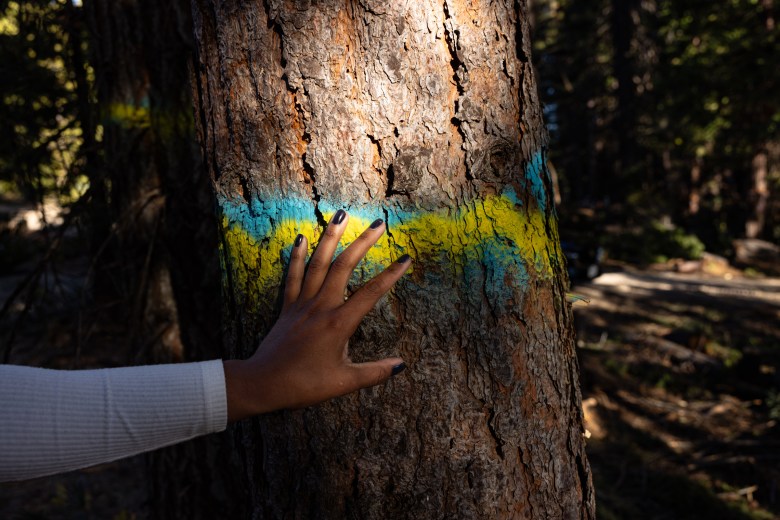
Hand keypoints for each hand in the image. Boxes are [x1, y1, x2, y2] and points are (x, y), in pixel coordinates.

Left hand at [223, 210, 411, 421]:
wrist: (263, 383)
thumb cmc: (304, 385)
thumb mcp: (344, 382)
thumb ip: (375, 372)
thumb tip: (401, 365)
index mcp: (339, 323)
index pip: (371, 293)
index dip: (390, 275)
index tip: (405, 259)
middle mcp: (321, 307)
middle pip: (345, 266)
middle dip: (363, 243)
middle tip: (378, 223)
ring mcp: (302, 304)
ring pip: (318, 263)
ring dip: (330, 237)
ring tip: (341, 214)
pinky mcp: (288, 307)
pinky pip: (293, 276)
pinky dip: (297, 256)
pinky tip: (301, 238)